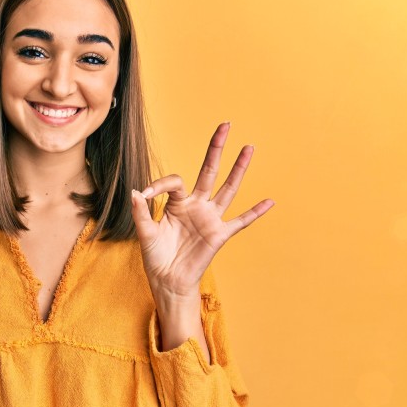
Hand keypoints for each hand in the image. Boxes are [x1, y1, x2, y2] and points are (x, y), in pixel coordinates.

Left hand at [130, 123, 273, 304]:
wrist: (167, 281)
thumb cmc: (156, 256)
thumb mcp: (145, 233)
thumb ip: (141, 212)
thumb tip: (136, 191)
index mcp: (177, 203)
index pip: (174, 181)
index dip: (158, 185)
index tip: (144, 196)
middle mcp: (196, 205)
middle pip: (208, 171)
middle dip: (216, 148)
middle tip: (225, 124)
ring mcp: (210, 218)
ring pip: (227, 189)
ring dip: (238, 169)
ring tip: (249, 148)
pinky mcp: (219, 234)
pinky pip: (240, 222)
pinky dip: (255, 213)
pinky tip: (270, 201)